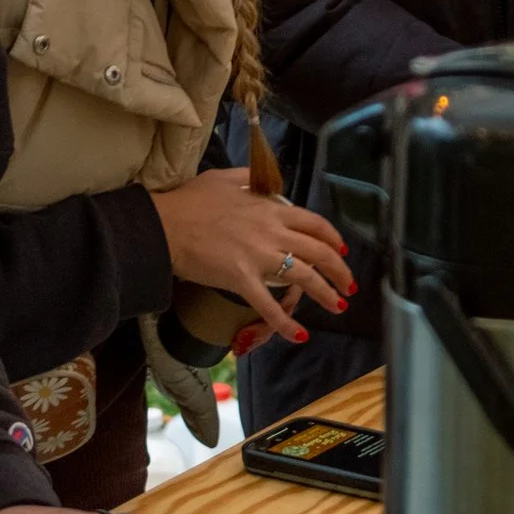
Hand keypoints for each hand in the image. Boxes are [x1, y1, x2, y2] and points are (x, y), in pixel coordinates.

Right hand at [152, 171, 354, 340]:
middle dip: (340, 270)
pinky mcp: (241, 278)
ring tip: (338, 306)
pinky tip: (299, 335)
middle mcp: (272, 231)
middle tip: (349, 284)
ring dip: (326, 294)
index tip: (342, 251)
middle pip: (319, 251)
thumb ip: (250, 179)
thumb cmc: (190, 201)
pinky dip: (285, 322)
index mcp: (271, 209)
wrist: (164, 224)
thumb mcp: (225, 178)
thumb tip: (263, 181)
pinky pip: (268, 304)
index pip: (314, 223)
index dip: (333, 238)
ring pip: (304, 277)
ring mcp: (258, 256)